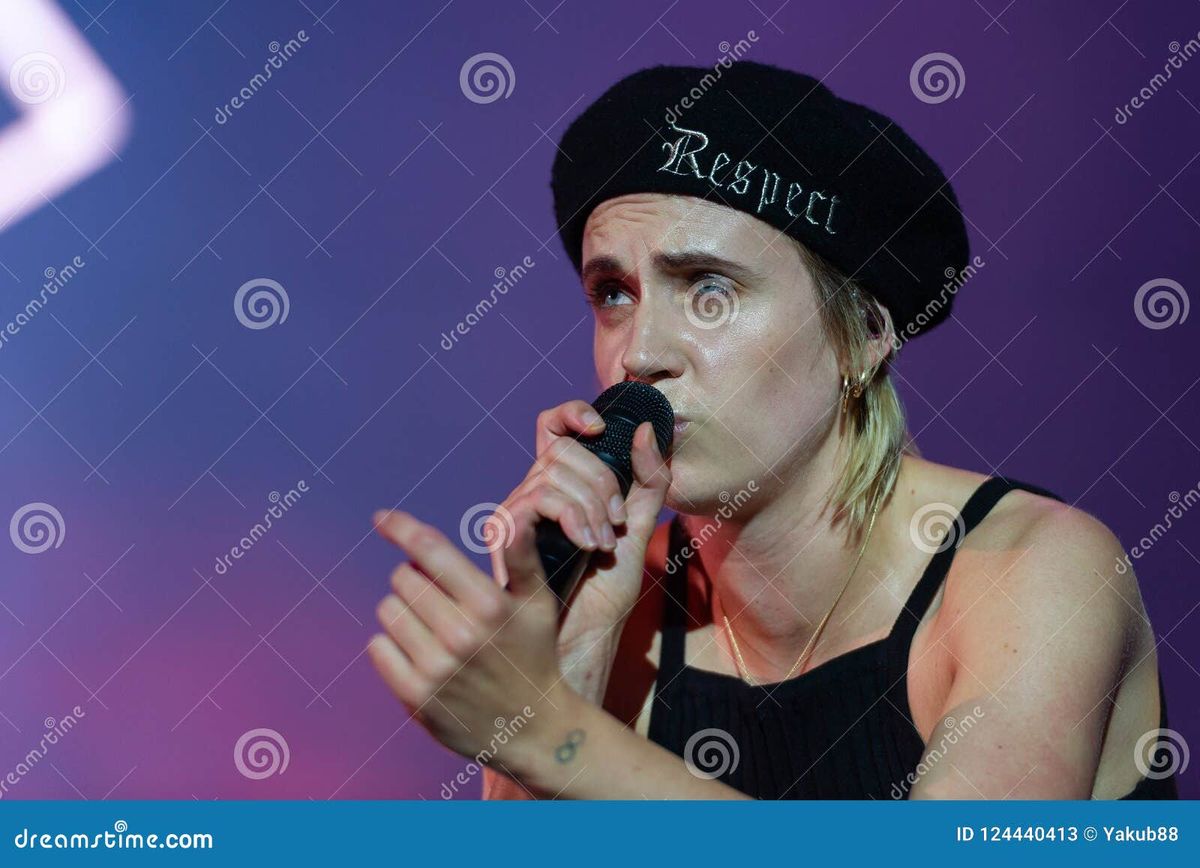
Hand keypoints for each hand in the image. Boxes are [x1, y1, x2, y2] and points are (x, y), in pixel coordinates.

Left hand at [367, 509, 571, 769]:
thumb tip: (519, 513)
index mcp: (489, 603)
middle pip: (404, 578)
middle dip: (416, 579)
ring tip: (433, 628)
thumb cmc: (533, 654)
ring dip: (403, 611)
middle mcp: (460, 633)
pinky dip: (391, 644)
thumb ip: (521, 555)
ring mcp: (435, 667)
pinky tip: (419, 652)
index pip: (430, 550)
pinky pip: (378, 647)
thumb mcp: (537, 602)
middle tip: (441, 600)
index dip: (401, 527)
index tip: (381, 518)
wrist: (534, 728)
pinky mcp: (415, 696)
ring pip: (388, 610)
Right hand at [491, 399, 671, 644]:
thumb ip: (649, 482)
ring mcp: (513, 515)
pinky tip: (585, 546)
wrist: (585, 643)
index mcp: (559, 488)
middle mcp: (530, 495)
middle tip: (613, 525)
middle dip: (600, 482)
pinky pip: (534, 501)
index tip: (600, 429)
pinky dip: (569, 517)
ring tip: (601, 545)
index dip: (572, 413)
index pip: (552, 427)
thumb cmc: (604, 596)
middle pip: (561, 450)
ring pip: (550, 474)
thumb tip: (646, 430)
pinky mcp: (505, 538)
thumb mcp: (638, 530)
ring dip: (589, 508)